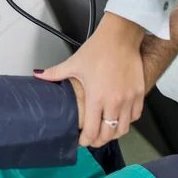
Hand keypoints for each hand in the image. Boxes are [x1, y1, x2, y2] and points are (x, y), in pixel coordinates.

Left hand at [34, 13, 144, 146]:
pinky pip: (135, 116)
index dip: (86, 140)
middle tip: (91, 139)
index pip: (92, 131)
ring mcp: (129, 99)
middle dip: (98, 141)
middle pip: (108, 134)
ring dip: (113, 133)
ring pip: (123, 129)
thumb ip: (55, 73)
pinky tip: (119, 118)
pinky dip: (127, 121)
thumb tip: (38, 75)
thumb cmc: (98, 49)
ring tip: (105, 131)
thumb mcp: (74, 63)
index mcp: (97, 97)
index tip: (81, 140)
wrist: (120, 37)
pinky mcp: (139, 93)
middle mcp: (114, 102)